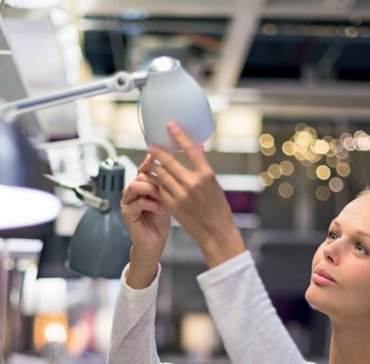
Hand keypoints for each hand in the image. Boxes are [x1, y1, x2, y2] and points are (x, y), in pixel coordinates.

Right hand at [121, 155, 171, 287]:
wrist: (155, 242)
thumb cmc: (160, 223)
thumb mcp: (166, 200)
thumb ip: (165, 186)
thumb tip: (172, 169)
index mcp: (141, 187)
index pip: (143, 170)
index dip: (149, 163)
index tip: (158, 159)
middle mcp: (132, 192)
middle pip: (139, 176)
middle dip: (154, 180)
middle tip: (166, 186)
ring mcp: (127, 202)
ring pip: (135, 186)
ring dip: (151, 190)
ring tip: (162, 197)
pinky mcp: (126, 213)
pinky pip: (137, 202)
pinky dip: (150, 204)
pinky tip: (160, 209)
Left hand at [148, 122, 245, 267]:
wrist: (215, 232)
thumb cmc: (218, 208)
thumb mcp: (214, 184)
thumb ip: (203, 167)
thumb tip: (198, 149)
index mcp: (206, 175)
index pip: (189, 150)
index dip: (178, 136)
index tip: (169, 125)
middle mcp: (192, 184)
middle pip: (169, 162)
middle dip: (158, 152)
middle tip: (152, 146)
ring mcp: (180, 195)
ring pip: (162, 175)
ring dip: (157, 167)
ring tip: (154, 163)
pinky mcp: (172, 206)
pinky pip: (160, 189)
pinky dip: (158, 183)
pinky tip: (158, 180)